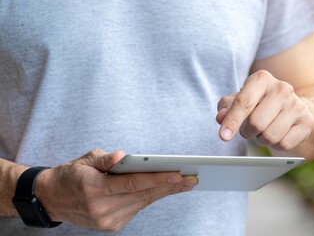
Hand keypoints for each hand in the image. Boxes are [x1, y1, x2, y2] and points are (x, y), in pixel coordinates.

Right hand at [34, 149, 197, 231]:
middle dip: (170, 187)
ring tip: (184, 183)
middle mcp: (101, 208)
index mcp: (94, 189)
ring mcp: (107, 220)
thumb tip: (124, 156)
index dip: (157, 179)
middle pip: (143, 195)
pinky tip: (164, 189)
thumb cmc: (70, 175)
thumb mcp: (84, 160)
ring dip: (164, 192)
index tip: (178, 174)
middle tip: (192, 179)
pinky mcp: (111, 226)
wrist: (52, 199)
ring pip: (143, 203)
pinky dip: (150, 198)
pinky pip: (136, 208)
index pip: (132, 183)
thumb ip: (106, 159)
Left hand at [216, 70, 313, 151]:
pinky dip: (276, 145)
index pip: (244, 102)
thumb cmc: (261, 104)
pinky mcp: (307, 122)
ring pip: (269, 136)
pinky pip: (284, 144)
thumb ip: (227, 108)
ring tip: (263, 131)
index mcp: (262, 79)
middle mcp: (282, 88)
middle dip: (246, 132)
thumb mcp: (241, 101)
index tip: (223, 136)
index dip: (232, 121)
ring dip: (261, 140)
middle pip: (255, 123)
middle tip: (249, 130)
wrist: (295, 109)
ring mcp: (297, 105)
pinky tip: (278, 135)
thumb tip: (221, 117)